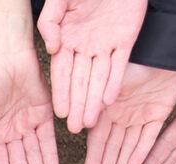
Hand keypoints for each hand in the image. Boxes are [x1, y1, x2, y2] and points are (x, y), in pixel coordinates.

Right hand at [37, 0, 147, 132]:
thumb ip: (50, 22)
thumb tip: (51, 48)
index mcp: (68, 39)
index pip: (62, 72)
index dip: (61, 93)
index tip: (59, 113)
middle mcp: (86, 47)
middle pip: (81, 82)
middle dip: (78, 105)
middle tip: (75, 128)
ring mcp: (106, 45)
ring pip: (99, 79)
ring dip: (95, 101)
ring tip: (91, 123)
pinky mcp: (125, 40)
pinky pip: (120, 65)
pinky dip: (114, 82)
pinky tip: (109, 100)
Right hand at [85, 64, 175, 163]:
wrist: (162, 51)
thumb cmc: (133, 60)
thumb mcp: (108, 80)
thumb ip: (96, 102)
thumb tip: (82, 126)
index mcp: (106, 107)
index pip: (97, 139)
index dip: (93, 159)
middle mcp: (121, 114)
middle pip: (112, 147)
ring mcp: (139, 116)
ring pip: (128, 146)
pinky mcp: (158, 115)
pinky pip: (149, 138)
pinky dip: (142, 152)